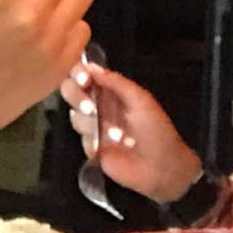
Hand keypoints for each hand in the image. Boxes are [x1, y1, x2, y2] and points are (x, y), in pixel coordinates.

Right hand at [59, 61, 203, 203]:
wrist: (159, 166)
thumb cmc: (155, 129)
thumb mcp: (140, 100)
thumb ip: (116, 82)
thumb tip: (91, 66)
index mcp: (114, 90)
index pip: (88, 74)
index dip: (79, 72)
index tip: (82, 78)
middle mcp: (101, 105)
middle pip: (73, 91)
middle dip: (76, 95)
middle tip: (90, 107)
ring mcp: (95, 125)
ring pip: (74, 114)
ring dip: (87, 119)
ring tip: (109, 130)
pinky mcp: (91, 146)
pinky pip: (80, 136)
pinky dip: (90, 138)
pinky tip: (104, 144)